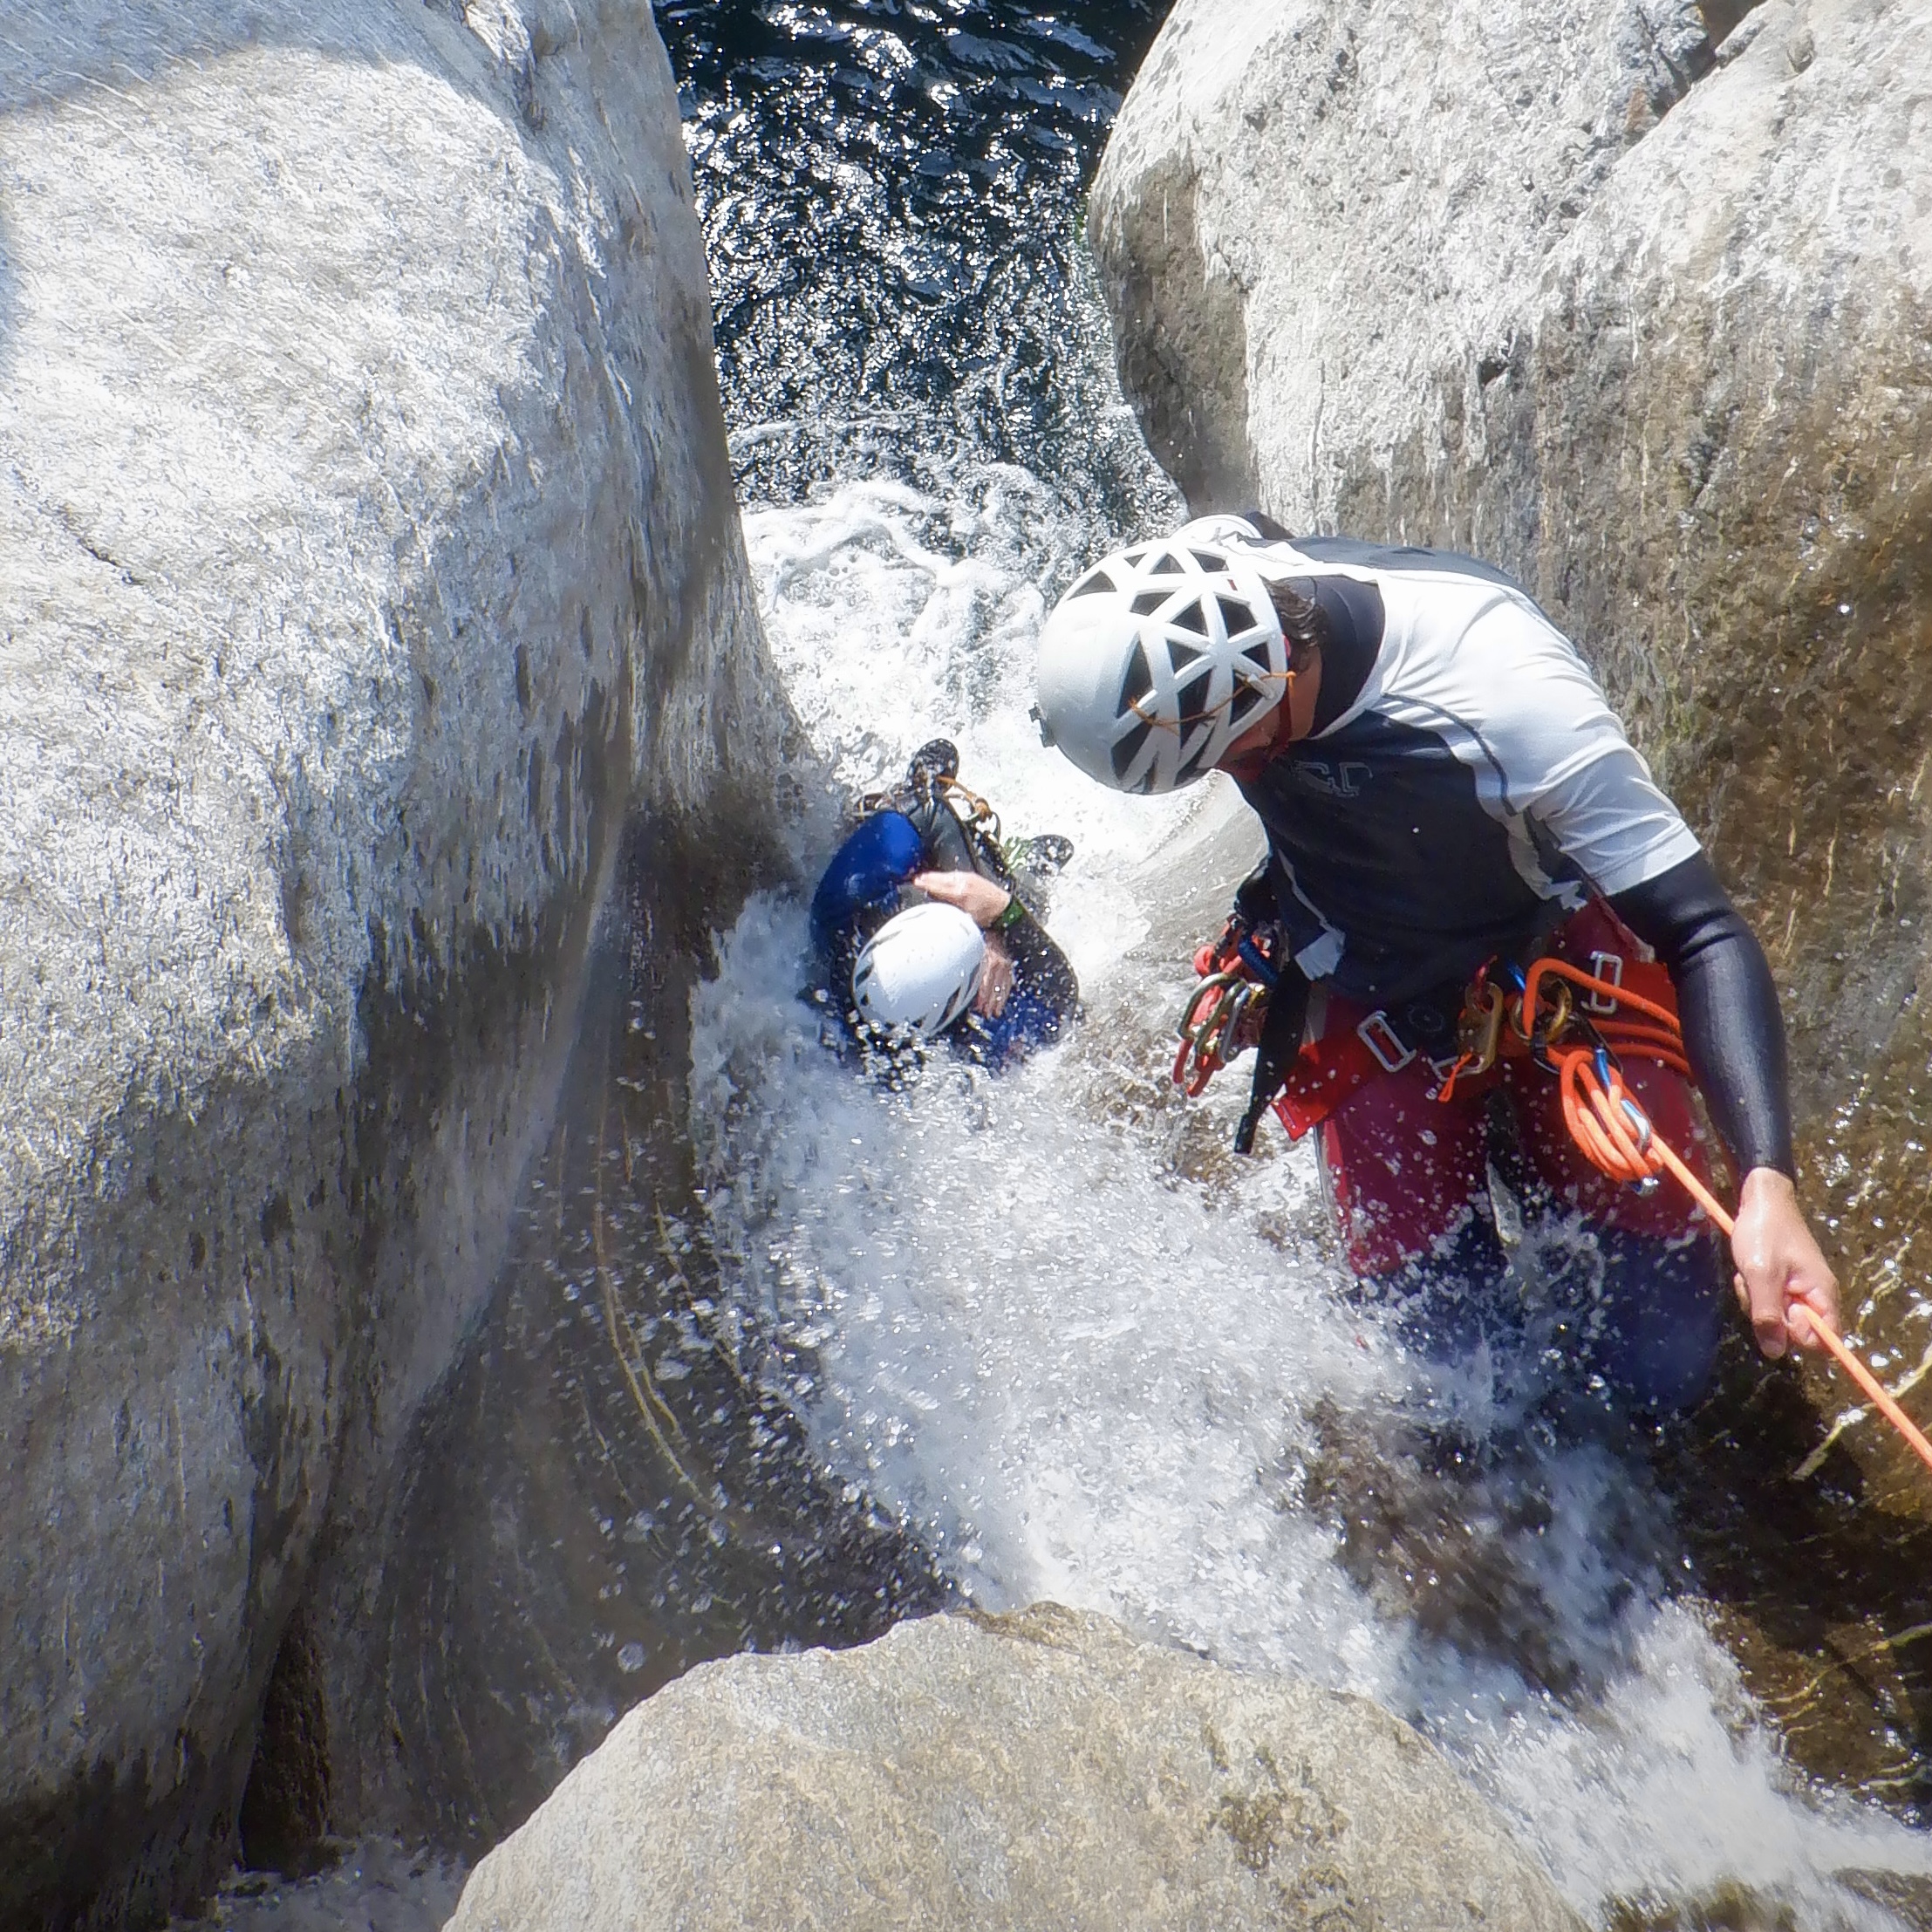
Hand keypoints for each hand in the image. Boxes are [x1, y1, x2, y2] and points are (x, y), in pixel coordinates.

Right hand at [914, 869, 1012, 928]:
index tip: (916, 883)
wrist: (1004, 909)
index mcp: (960, 894)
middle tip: (916, 879)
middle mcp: (963, 883)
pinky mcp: (972, 877)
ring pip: (947, 876)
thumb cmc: (988, 917)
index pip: (938, 887)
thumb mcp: (967, 918)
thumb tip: (937, 907)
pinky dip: (945, 876)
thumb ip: (951, 911)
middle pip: (940, 879)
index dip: (926, 885)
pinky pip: (954, 874)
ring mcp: (968, 878)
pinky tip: (941, 877)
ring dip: (935, 876)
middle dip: (928, 879)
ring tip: (924, 877)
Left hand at [975, 933, 1014, 1016]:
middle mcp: (997, 963)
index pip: (985, 983)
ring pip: (1001, 987)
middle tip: (986, 1014)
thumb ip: (969, 966)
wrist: (991, 930)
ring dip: (997, 1002)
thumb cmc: (978, 942)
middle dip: (989, 1002)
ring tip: (994, 1013)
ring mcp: (1004, 966)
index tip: (979, 1007)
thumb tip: (962, 984)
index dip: (982, 997)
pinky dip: (1004, 995)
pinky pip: (1007, 984)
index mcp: (987, 960)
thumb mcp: (972, 951)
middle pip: (993, 987)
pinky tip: (1001, 1004)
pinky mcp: (1008, 967)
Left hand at [1729, 1167, 1839, 1358]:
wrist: (1761, 1200)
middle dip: (1769, 1316)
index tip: (1777, 1312)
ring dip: (1756, 1302)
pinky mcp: (1782, 1284)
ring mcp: (1797, 1290)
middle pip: (1794, 1331)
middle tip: (1756, 1287)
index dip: (1797, 1336)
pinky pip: (1767, 1303)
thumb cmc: (1764, 1232)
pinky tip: (1747, 1274)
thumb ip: (1767, 1314)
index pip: (1823, 1340)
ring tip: (1750, 1276)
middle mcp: (1815, 1296)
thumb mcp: (1761, 1274)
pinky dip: (1753, 1292)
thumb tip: (1774, 1353)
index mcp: (1822, 1295)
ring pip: (1776, 1318)